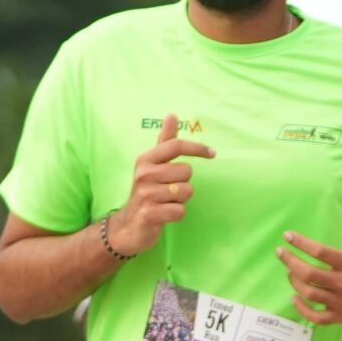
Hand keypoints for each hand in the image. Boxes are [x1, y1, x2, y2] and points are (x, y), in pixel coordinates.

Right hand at [108, 113, 215, 257]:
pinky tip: (165, 214)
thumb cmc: (147, 191)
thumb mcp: (153, 164)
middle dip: (184, 182)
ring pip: (186, 191)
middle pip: (186, 171)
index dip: (197, 148)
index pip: (175, 146)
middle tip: (169, 190)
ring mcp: (146, 194)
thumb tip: (172, 115)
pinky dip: (176, 214)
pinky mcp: (150, 214)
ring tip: (166, 202)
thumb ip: (164, 142)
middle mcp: (144, 174)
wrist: (129, 224)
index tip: (213, 153)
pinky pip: (180, 211)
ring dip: (181, 199)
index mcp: (146, 160)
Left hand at [278, 199, 341, 324]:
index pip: (321, 253)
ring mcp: (341, 302)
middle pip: (309, 274)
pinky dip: (302, 309)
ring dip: (294, 281)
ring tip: (289, 270)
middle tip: (280, 252)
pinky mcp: (340, 316)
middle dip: (290, 262)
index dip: (302, 243)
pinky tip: (295, 297)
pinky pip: (316, 316)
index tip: (288, 236)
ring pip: (309, 293)